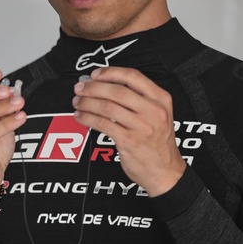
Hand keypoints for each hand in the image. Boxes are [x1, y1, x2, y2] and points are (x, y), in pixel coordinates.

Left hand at [72, 67, 185, 196]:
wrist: (165, 171)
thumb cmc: (157, 142)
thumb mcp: (158, 114)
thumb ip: (138, 99)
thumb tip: (104, 85)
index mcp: (161, 99)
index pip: (133, 76)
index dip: (110, 72)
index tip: (95, 74)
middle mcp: (153, 110)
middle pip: (117, 90)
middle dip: (93, 87)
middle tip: (79, 88)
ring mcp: (142, 126)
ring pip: (107, 106)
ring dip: (87, 103)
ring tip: (77, 102)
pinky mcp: (130, 141)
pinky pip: (103, 124)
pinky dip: (87, 118)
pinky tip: (81, 117)